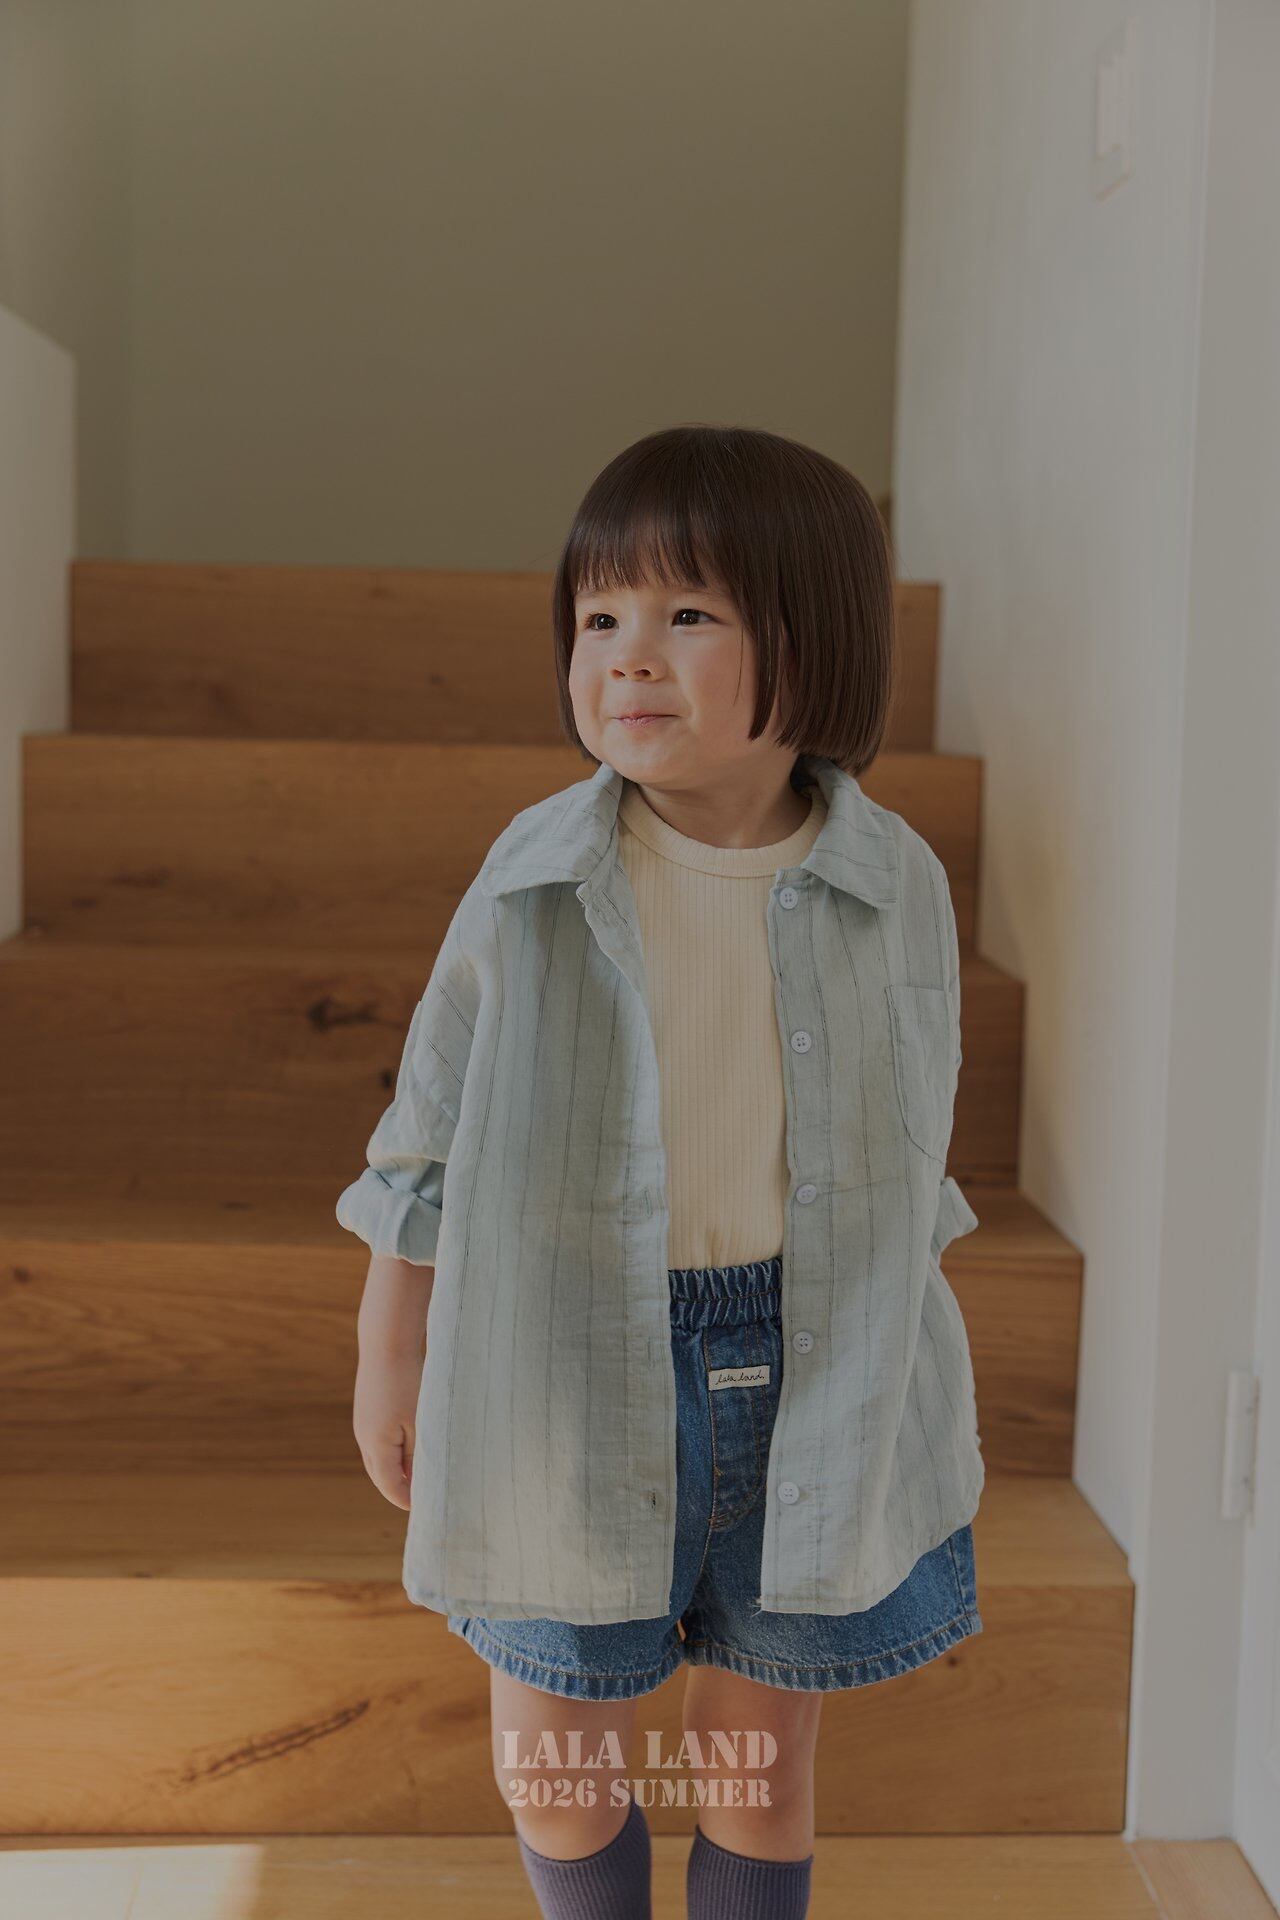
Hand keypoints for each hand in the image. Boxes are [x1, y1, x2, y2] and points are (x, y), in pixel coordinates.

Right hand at [353, 1348, 423, 1509]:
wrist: (386, 1344)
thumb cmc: (408, 1382)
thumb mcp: (419, 1422)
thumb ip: (418, 1454)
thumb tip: (418, 1480)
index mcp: (377, 1446)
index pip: (390, 1487)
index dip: (406, 1501)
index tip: (426, 1510)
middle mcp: (364, 1439)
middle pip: (381, 1477)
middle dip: (399, 1491)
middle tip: (422, 1501)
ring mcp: (362, 1424)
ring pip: (378, 1461)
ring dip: (395, 1472)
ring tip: (418, 1479)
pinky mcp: (366, 1412)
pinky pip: (377, 1443)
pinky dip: (392, 1454)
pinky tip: (409, 1450)